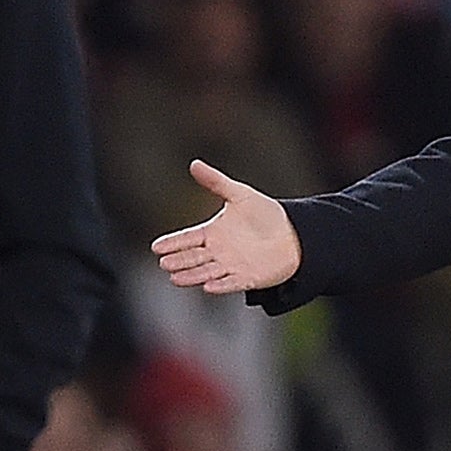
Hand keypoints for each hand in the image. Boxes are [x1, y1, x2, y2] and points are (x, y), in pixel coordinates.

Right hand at [151, 159, 301, 294]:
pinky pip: (231, 283)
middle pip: (193, 257)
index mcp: (213, 232)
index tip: (156, 247)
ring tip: (175, 278)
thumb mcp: (239, 194)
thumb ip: (216, 181)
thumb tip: (194, 163)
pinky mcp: (247, 278)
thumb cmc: (265, 214)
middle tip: (163, 263)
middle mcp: (219, 252)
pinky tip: (207, 287)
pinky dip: (219, 285)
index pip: (188, 238)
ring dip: (192, 275)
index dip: (173, 243)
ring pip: (207, 272)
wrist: (294, 233)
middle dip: (178, 261)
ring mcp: (231, 266)